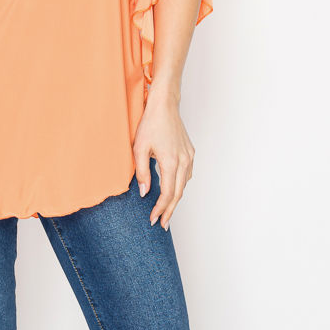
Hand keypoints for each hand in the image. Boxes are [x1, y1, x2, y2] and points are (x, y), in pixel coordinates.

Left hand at [133, 87, 194, 230]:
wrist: (164, 105)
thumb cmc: (150, 123)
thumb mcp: (139, 148)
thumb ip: (141, 172)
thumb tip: (145, 193)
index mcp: (170, 161)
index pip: (168, 193)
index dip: (161, 209)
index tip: (153, 219)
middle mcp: (184, 161)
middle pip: (178, 193)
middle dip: (170, 210)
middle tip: (163, 224)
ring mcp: (189, 156)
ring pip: (184, 184)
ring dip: (175, 199)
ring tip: (166, 211)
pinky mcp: (190, 152)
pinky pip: (186, 174)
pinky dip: (180, 185)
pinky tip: (173, 189)